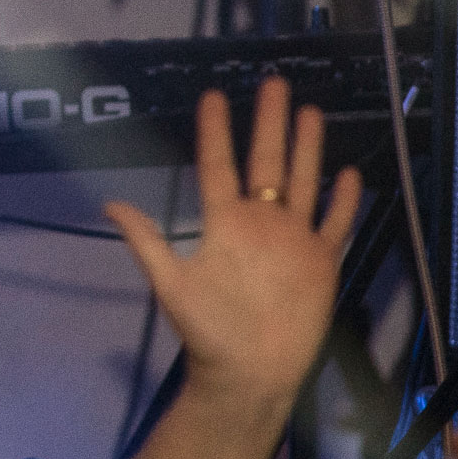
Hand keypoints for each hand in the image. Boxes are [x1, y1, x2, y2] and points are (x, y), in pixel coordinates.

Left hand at [106, 76, 360, 408]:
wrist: (248, 375)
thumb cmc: (207, 332)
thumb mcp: (171, 285)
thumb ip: (147, 241)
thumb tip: (109, 203)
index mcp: (224, 222)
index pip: (218, 165)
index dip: (216, 132)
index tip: (213, 95)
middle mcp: (260, 223)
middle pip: (267, 162)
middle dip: (270, 123)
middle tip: (274, 83)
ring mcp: (293, 240)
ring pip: (303, 182)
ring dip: (307, 148)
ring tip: (310, 111)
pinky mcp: (321, 262)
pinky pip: (335, 225)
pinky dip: (342, 200)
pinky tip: (348, 172)